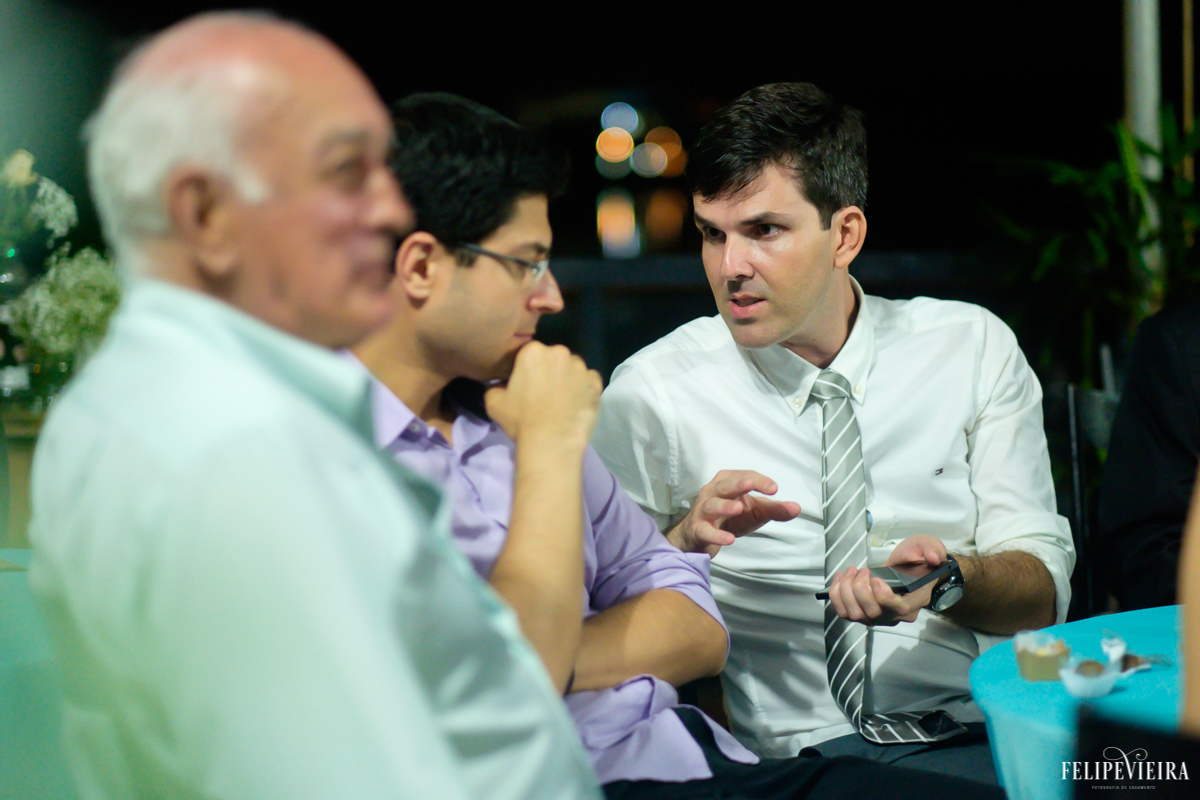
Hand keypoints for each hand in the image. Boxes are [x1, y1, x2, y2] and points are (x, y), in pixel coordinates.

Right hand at [484, 342, 601, 449]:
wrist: (551, 443)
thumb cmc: (520, 421)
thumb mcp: (493, 402)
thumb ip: (495, 386)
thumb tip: (502, 385)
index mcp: (533, 352)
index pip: (530, 354)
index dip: (528, 370)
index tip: (527, 385)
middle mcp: (559, 353)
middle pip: (553, 358)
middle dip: (549, 371)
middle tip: (544, 393)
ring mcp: (580, 367)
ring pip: (573, 368)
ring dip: (568, 379)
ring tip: (562, 401)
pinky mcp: (596, 383)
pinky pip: (589, 381)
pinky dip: (584, 389)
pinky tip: (576, 405)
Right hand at [667, 470, 800, 556]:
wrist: (700, 535)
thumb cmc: (730, 517)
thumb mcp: (755, 512)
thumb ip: (775, 509)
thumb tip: (797, 508)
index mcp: (728, 482)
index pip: (745, 476)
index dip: (759, 481)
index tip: (774, 489)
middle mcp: (713, 491)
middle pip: (725, 485)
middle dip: (738, 484)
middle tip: (750, 484)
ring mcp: (703, 510)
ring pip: (712, 505)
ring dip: (724, 506)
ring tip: (738, 509)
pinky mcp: (698, 528)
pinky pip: (706, 530)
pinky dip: (716, 534)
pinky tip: (729, 539)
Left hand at [827, 535, 946, 625]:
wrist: (910, 569)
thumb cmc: (918, 560)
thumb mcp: (929, 547)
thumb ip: (933, 549)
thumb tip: (933, 557)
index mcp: (916, 599)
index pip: (899, 609)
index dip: (884, 596)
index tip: (876, 578)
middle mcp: (898, 614)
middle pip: (873, 612)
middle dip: (860, 588)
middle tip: (862, 570)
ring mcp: (880, 616)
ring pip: (856, 614)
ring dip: (846, 591)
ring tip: (851, 572)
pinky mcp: (865, 613)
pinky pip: (845, 613)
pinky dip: (837, 596)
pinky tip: (840, 579)